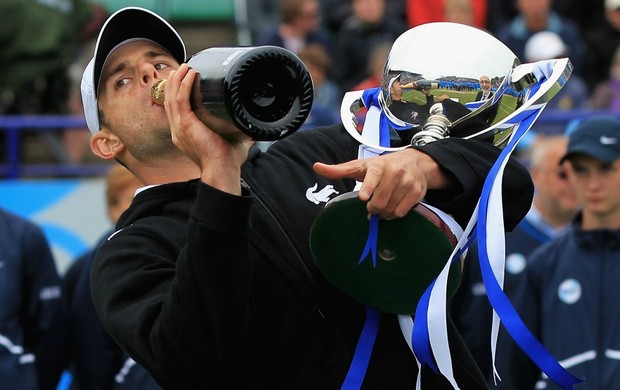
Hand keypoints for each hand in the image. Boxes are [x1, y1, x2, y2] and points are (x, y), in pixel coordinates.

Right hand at [164, 64, 251, 193]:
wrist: (224, 170)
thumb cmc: (228, 160)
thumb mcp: (230, 139)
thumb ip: (237, 129)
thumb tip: (250, 120)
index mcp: (184, 135)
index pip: (175, 109)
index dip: (177, 93)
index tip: (185, 80)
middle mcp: (178, 131)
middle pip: (170, 100)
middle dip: (175, 83)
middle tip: (183, 68)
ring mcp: (179, 128)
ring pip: (172, 98)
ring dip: (177, 80)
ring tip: (185, 67)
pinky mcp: (185, 125)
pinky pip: (180, 101)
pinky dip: (183, 86)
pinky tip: (189, 75)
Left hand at [314, 148, 451, 218]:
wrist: (415, 162)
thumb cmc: (382, 166)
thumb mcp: (360, 166)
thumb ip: (338, 170)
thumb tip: (316, 167)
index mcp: (378, 166)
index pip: (372, 176)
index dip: (368, 187)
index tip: (364, 197)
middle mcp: (394, 172)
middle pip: (379, 201)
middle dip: (372, 208)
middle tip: (370, 206)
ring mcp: (407, 183)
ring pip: (390, 209)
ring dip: (383, 213)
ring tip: (382, 204)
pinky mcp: (417, 192)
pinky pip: (401, 212)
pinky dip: (394, 214)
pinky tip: (392, 206)